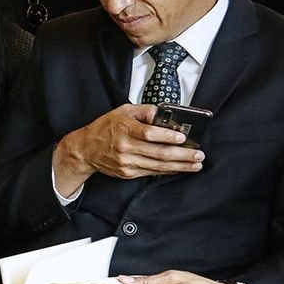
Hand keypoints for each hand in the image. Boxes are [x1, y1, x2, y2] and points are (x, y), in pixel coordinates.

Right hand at [52, 103, 202, 195]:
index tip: (183, 137)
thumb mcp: (122, 111)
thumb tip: (164, 113)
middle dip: (182, 155)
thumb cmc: (104, 128)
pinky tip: (179, 169)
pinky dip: (168, 171)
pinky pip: (152, 173)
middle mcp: (125, 147)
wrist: (86, 149)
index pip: (149, 134)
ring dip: (180, 166)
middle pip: (158, 153)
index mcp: (124, 129)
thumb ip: (144, 110)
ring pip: (158, 166)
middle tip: (198, 154)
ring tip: (195, 164)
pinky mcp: (128, 173)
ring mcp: (126, 162)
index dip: (167, 137)